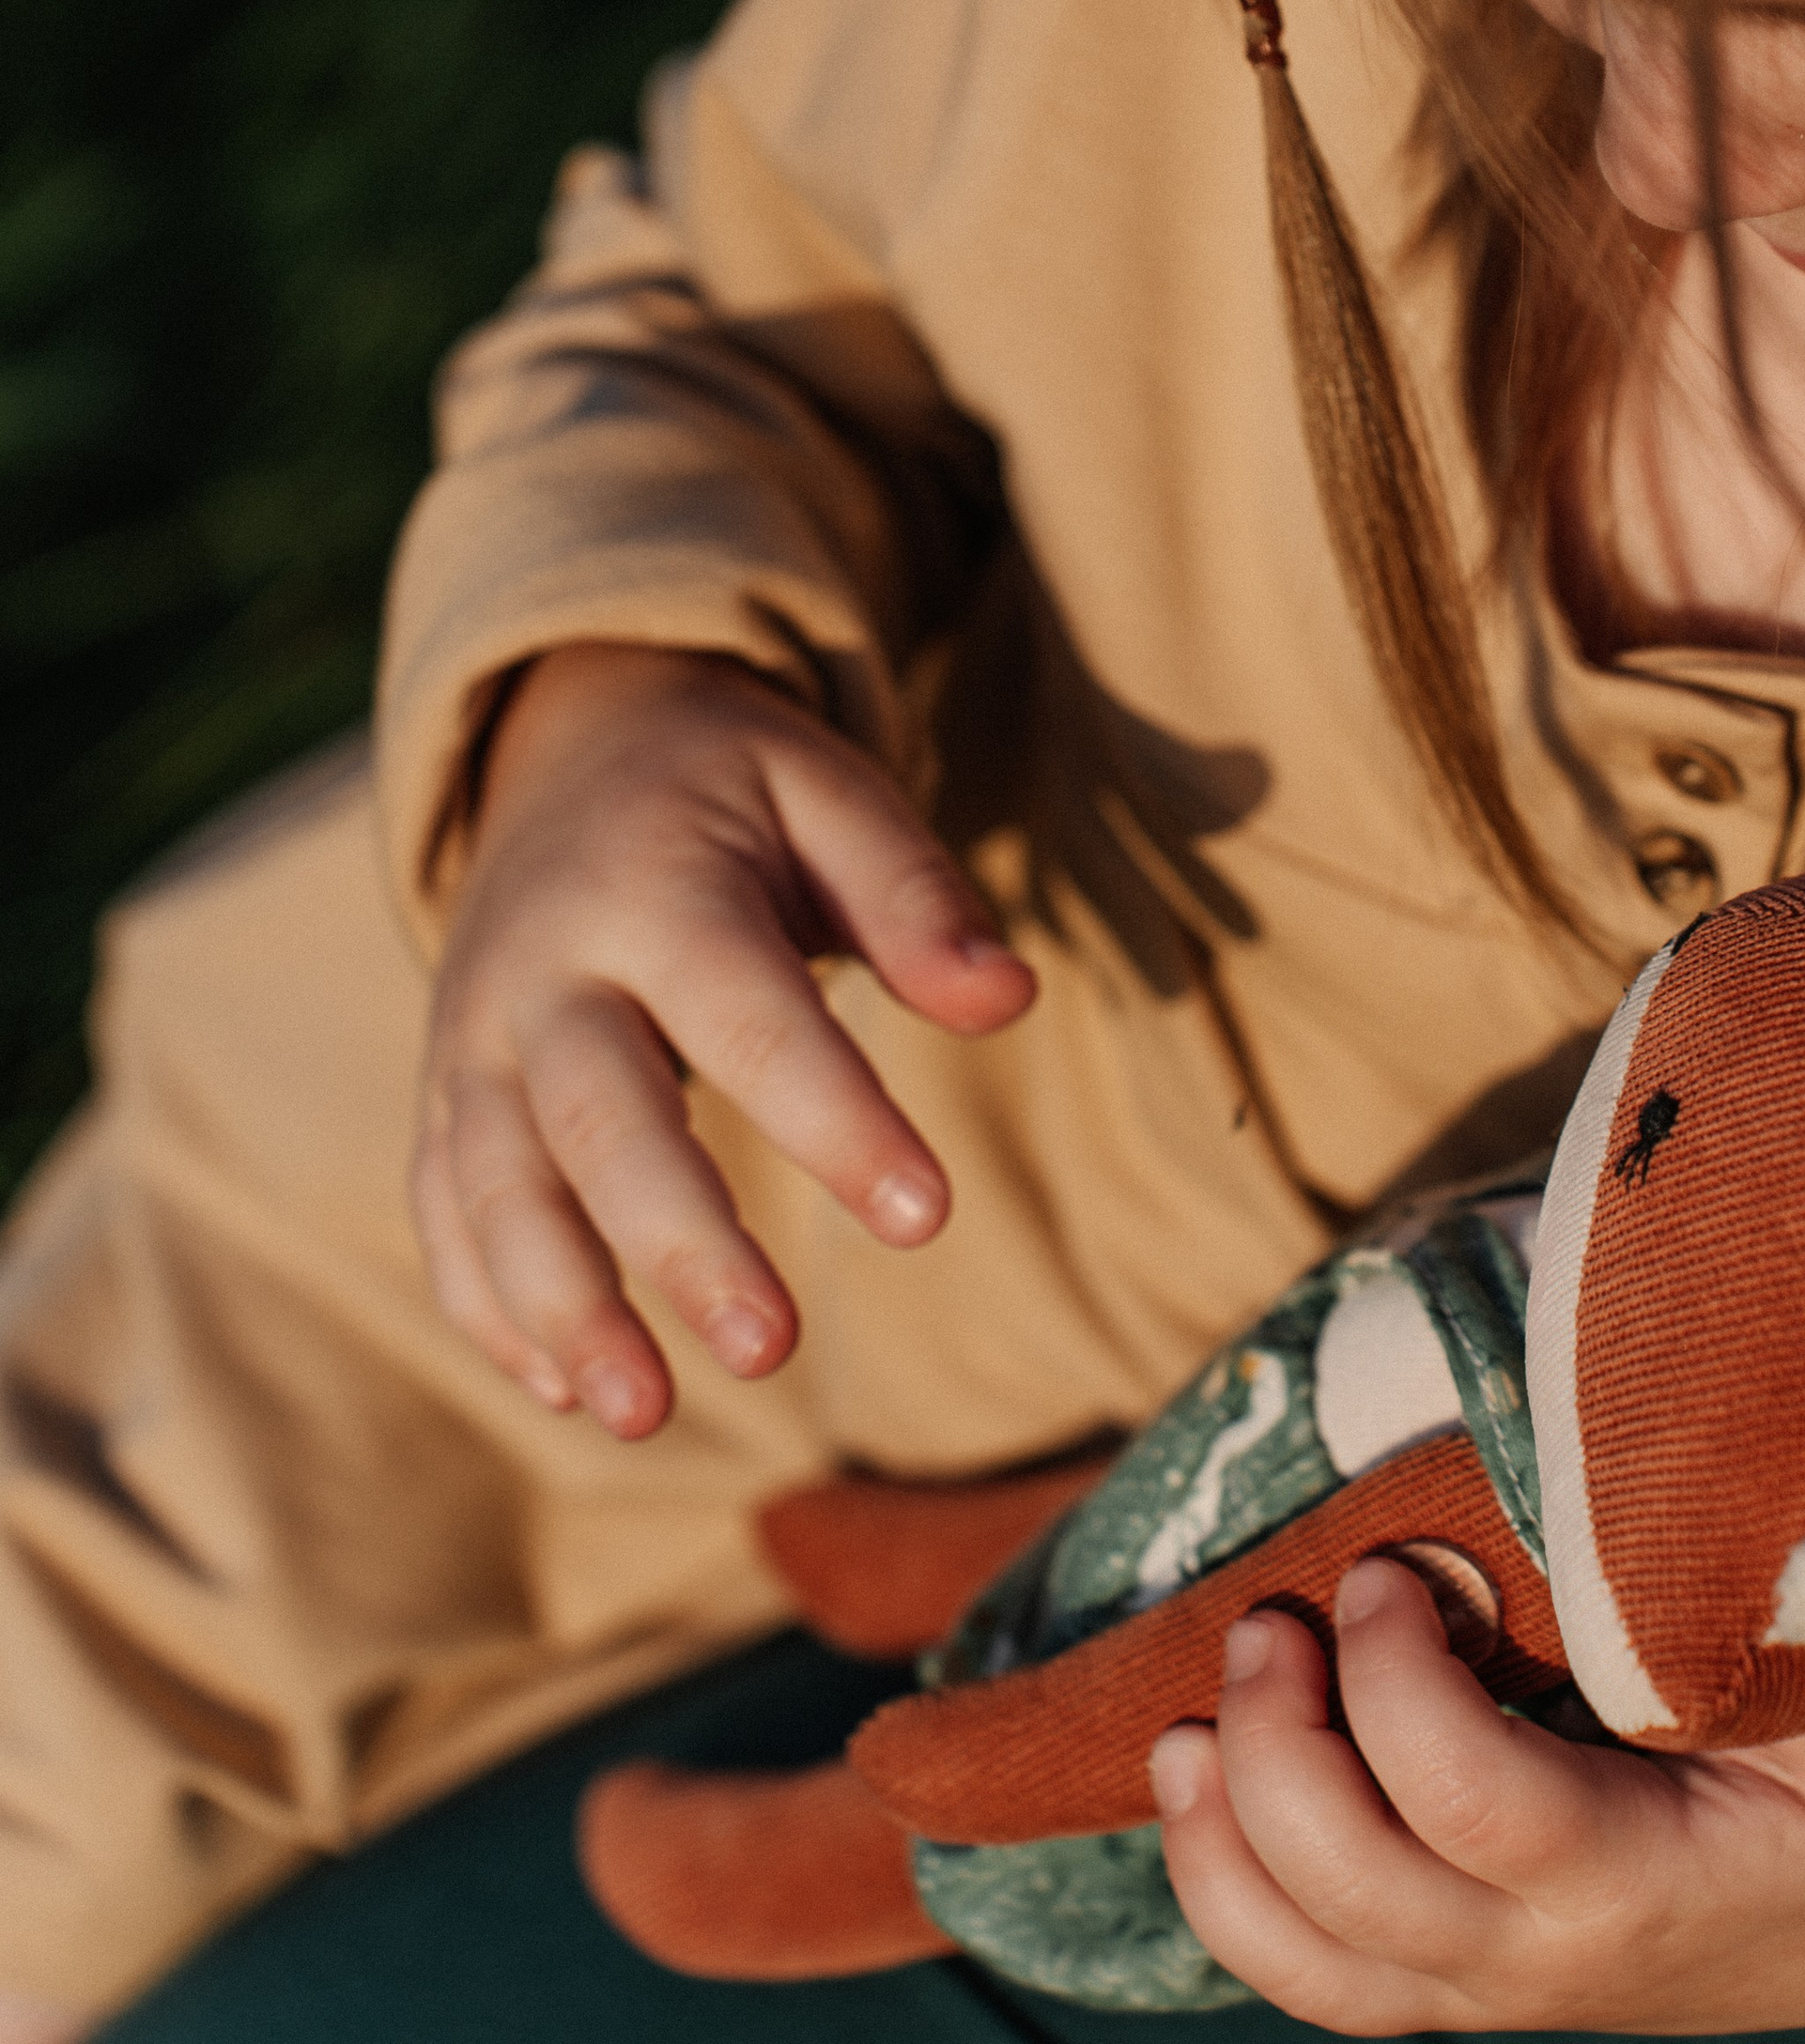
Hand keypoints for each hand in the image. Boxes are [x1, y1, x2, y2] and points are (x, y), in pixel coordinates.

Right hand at [411, 643, 1034, 1439]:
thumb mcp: (832, 792)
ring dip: (561, 1306)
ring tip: (645, 1415)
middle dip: (679, 1244)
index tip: (928, 1215)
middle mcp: (543, 966)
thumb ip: (915, 897)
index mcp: (655, 885)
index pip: (749, 1017)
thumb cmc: (735, 789)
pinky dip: (485, 1303)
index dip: (836, 1118)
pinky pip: (444, 1205)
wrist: (570, 741)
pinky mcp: (443, 1088)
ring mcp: (473, 1034)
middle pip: (601, 1120)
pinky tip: (563, 1392)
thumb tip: (1010, 999)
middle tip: (772, 1351)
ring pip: (497, 1184)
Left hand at [1151, 1562, 1804, 2031]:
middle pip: (1348, 1886)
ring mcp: (1489, 1988)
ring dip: (1220, 1828)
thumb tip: (1683, 1511)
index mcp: (1637, 1882)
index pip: (1464, 1802)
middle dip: (1277, 1736)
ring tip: (1202, 1699)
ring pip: (1301, 1956)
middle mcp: (1543, 1961)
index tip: (1392, 1565)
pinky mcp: (1455, 1982)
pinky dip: (1226, 1886)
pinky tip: (1192, 1773)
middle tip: (1280, 1610)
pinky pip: (1308, 1976)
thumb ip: (1782, 1628)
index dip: (1395, 1679)